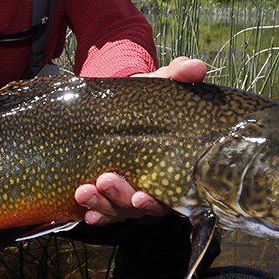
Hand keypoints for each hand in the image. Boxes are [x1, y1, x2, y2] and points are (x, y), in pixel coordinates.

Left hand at [77, 57, 206, 224]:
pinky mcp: (107, 192)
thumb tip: (196, 66)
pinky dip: (93, 212)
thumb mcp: (160, 85)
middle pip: (141, 206)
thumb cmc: (146, 99)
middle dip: (122, 198)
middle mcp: (152, 186)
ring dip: (102, 203)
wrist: (118, 102)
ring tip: (84, 190)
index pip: (171, 196)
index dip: (157, 201)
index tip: (142, 196)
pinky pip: (102, 210)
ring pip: (119, 209)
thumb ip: (178, 76)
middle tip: (106, 181)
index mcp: (171, 167)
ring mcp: (129, 191)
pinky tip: (83, 211)